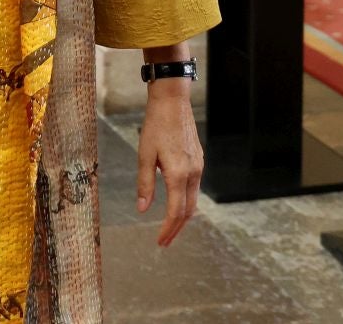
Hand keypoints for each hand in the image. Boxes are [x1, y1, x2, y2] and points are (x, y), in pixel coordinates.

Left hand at [136, 78, 202, 246]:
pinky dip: (186, 201)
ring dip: (182, 216)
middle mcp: (193, 173)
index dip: (167, 230)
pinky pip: (194, 188)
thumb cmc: (155, 126)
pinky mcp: (199, 160)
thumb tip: (143, 209)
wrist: (173, 101)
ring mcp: (199, 166)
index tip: (159, 242)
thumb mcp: (144, 155)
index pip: (176, 212)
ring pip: (193, 200)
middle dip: (176, 228)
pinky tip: (176, 203)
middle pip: (189, 211)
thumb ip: (145, 184)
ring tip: (169, 226)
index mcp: (178, 174)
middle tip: (164, 241)